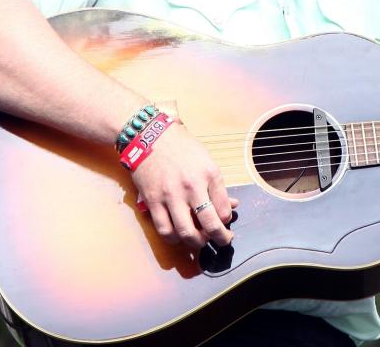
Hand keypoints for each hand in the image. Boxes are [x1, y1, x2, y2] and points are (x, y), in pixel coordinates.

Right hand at [131, 123, 237, 249]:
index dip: (227, 221)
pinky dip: (173, 239)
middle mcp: (192, 187)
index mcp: (209, 174)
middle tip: (222, 240)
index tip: (225, 223)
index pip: (224, 209)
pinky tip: (178, 236)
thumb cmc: (181, 147)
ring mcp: (171, 195)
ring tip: (199, 240)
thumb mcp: (206, 161)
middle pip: (210, 224)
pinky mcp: (153, 201)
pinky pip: (164, 230)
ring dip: (196, 243)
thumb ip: (217, 186)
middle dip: (220, 238)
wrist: (148, 135)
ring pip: (186, 233)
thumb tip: (231, 206)